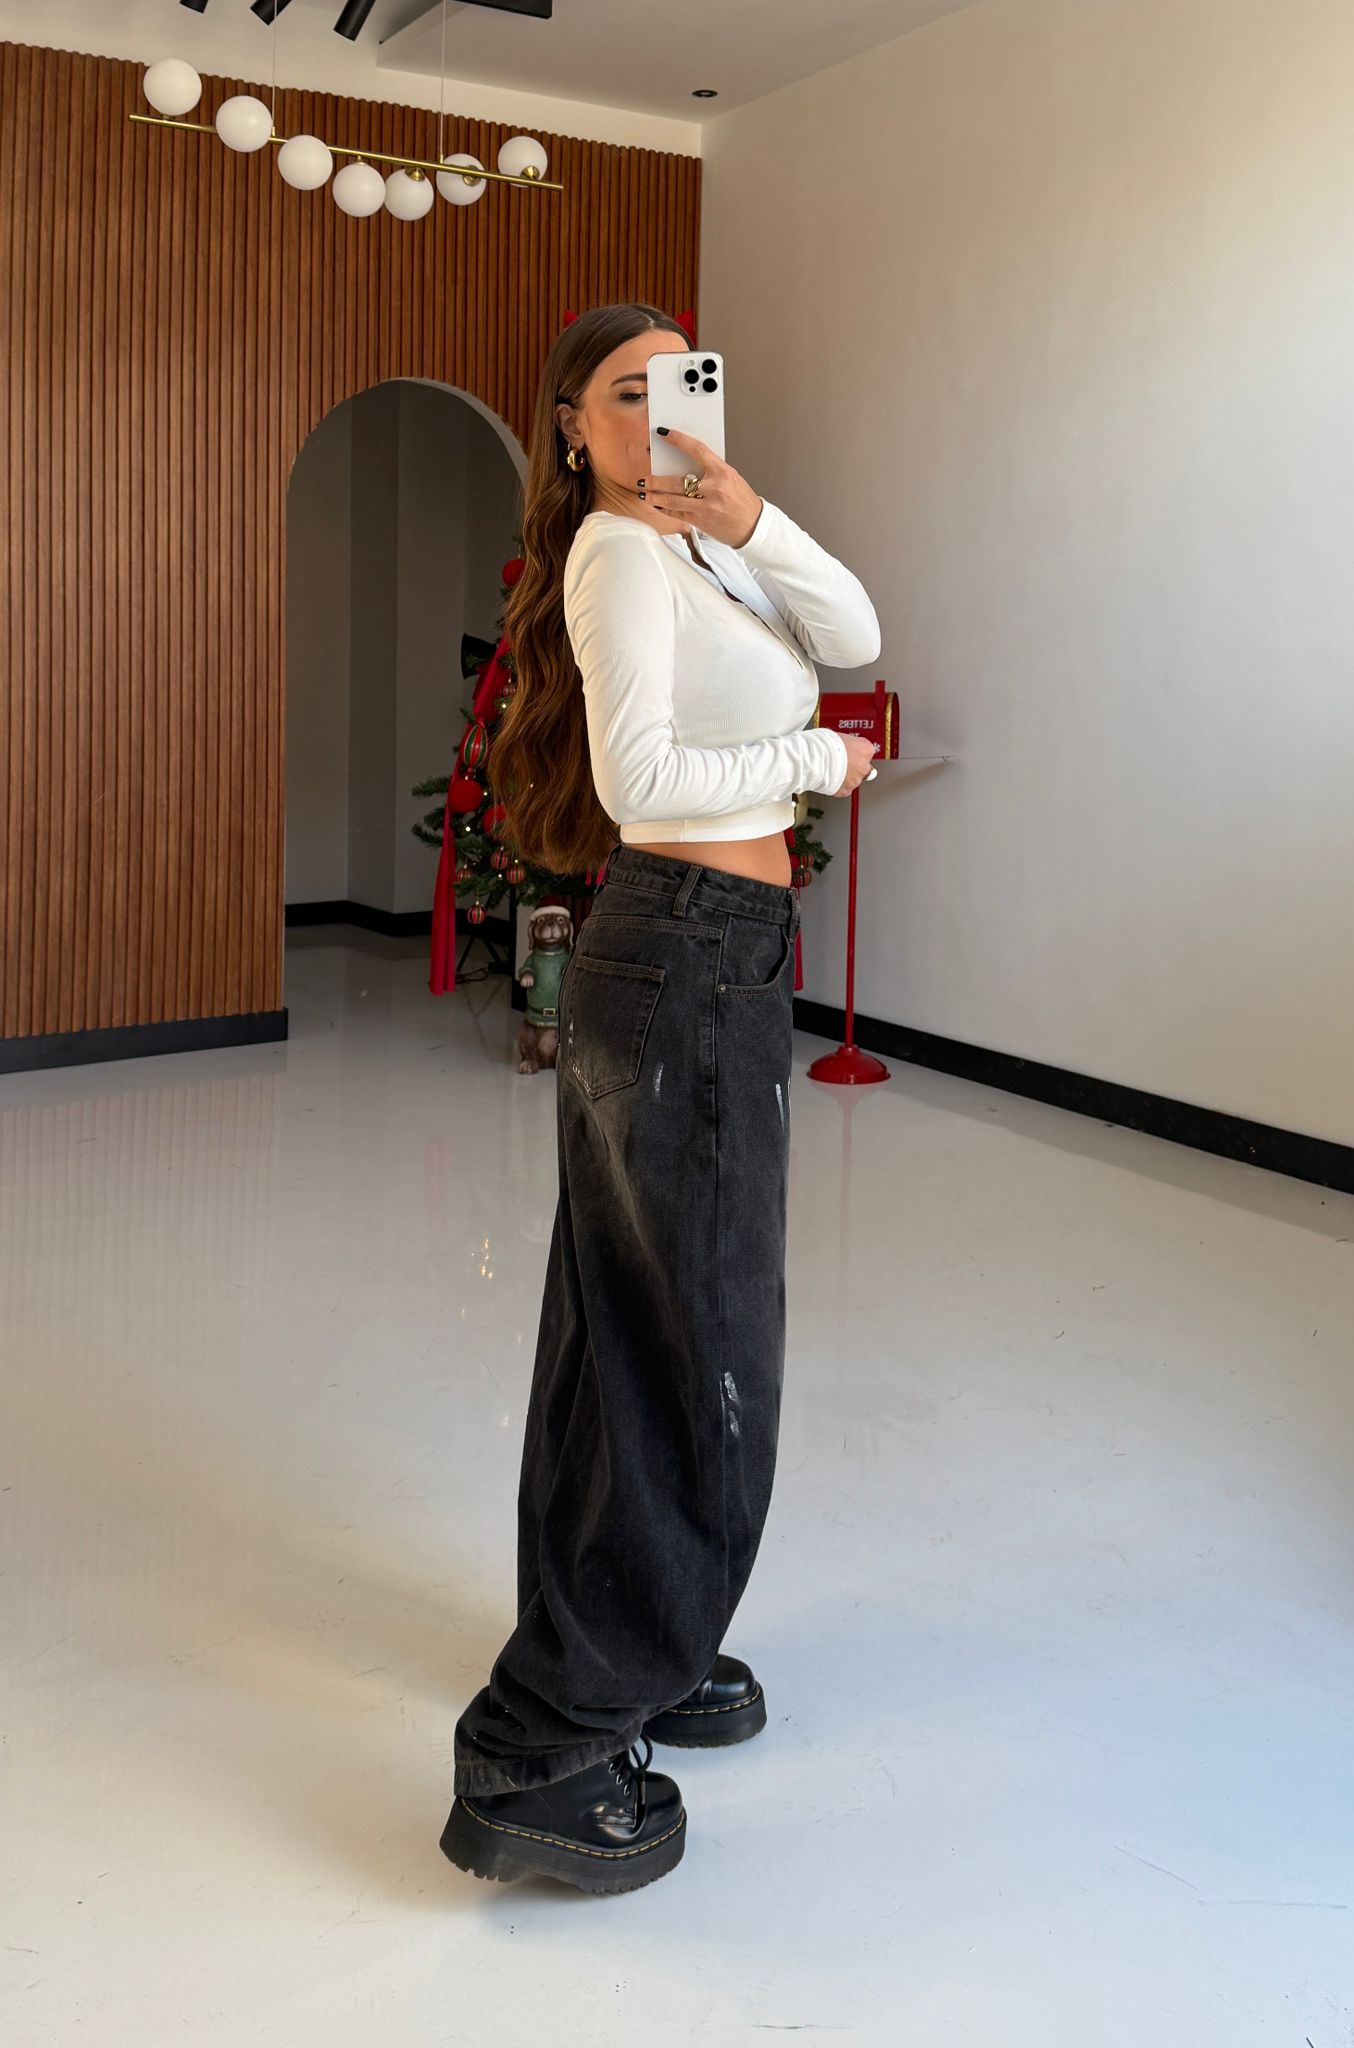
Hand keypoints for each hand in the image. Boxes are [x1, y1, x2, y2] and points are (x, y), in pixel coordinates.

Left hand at [638, 427, 764, 546]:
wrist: (753, 526)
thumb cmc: (742, 500)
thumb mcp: (730, 478)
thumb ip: (709, 470)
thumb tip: (684, 461)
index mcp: (723, 472)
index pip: (697, 449)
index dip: (678, 439)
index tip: (664, 433)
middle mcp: (714, 488)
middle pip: (677, 481)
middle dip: (656, 480)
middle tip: (644, 477)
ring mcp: (707, 506)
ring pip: (673, 500)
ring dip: (655, 496)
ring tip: (644, 492)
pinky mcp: (701, 521)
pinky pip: (677, 513)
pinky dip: (664, 508)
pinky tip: (657, 504)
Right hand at [830, 734, 879, 796]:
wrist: (814, 760)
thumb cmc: (825, 745)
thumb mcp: (841, 737)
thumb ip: (848, 744)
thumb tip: (845, 746)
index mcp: (866, 749)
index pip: (867, 751)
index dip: (856, 751)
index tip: (849, 751)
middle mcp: (864, 766)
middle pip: (863, 767)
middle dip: (854, 766)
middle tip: (842, 762)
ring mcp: (855, 780)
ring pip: (854, 779)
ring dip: (847, 776)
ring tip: (833, 770)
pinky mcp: (845, 790)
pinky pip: (844, 788)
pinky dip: (839, 785)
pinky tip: (830, 779)